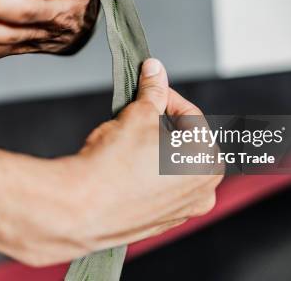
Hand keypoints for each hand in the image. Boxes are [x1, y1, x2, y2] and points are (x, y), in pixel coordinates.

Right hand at [0, 59, 223, 265]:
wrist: (83, 207)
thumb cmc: (113, 165)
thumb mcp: (137, 115)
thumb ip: (152, 90)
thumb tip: (155, 69)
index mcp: (207, 159)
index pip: (190, 115)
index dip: (165, 96)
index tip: (147, 88)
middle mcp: (205, 188)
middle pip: (185, 141)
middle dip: (161, 124)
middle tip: (135, 116)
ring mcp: (186, 208)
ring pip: (173, 165)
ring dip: (155, 149)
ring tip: (128, 143)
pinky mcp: (164, 221)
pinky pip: (161, 187)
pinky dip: (148, 174)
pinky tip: (126, 168)